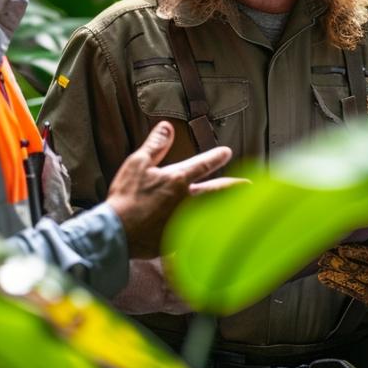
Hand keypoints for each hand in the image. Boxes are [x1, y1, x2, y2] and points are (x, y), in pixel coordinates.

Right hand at [106, 122, 233, 259]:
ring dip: (228, 209)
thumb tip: (167, 127)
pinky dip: (210, 234)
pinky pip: (200, 236)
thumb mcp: (137, 164)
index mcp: (178, 180)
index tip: (227, 153)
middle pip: (218, 192)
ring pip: (214, 214)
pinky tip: (217, 236)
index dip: (216, 157)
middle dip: (235, 187)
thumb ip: (155, 145)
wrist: (117, 233)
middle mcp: (187, 200)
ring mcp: (185, 221)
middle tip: (249, 185)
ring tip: (240, 208)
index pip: (203, 165)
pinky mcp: (179, 239)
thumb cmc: (126, 197)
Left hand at [317, 231, 367, 317]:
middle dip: (344, 265)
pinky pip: (359, 296)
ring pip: (359, 287)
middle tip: (325, 256)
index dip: (360, 254)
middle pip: (366, 274)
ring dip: (338, 277)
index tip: (342, 248)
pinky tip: (328, 279)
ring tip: (322, 268)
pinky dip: (341, 287)